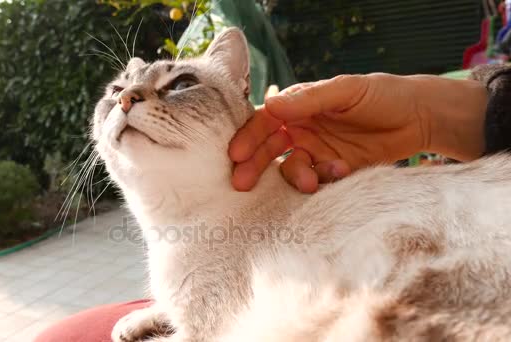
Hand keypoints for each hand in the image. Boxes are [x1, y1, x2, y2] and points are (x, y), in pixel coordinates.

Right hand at [229, 73, 486, 191]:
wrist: (420, 118)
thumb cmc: (382, 94)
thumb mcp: (345, 90)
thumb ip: (308, 99)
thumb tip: (270, 104)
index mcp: (299, 107)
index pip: (265, 121)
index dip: (248, 137)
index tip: (236, 154)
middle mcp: (302, 131)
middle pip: (269, 149)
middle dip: (255, 166)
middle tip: (242, 184)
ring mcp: (318, 153)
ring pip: (292, 169)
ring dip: (295, 176)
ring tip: (310, 183)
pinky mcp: (335, 172)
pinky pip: (318, 181)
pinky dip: (323, 180)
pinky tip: (341, 171)